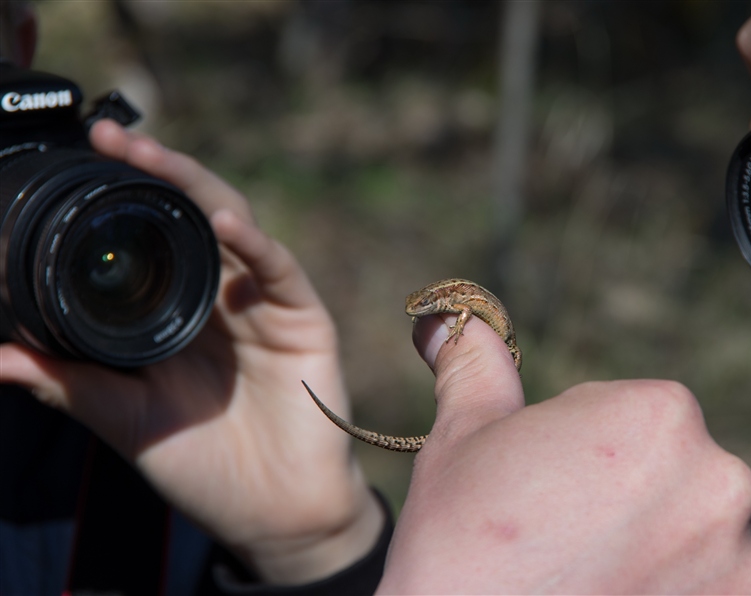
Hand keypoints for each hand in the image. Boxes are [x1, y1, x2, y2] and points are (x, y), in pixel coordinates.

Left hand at [0, 120, 382, 584]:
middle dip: (156, 174)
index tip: (78, 168)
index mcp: (178, 314)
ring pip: (234, 226)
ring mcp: (263, 304)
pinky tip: (223, 223)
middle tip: (110, 138)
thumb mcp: (124, 420)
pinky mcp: (303, 319)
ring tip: (151, 157)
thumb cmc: (202, 465)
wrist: (271, 511)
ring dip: (195, 188)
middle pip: (191, 217)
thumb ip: (70, 385)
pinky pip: (279, 271)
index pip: (152, 240)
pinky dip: (254, 245)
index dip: (120, 202)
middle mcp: (222, 297)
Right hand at [377, 314, 750, 593]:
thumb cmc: (462, 541)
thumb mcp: (462, 435)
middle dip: (629, 493)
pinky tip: (617, 595)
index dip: (586, 450)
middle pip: (673, 470)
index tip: (551, 486)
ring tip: (590, 571)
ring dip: (657, 544)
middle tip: (566, 531)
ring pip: (694, 530)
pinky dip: (675, 591)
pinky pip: (712, 586)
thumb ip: (474, 364)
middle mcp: (719, 480)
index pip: (635, 413)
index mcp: (660, 413)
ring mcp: (740, 559)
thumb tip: (445, 320)